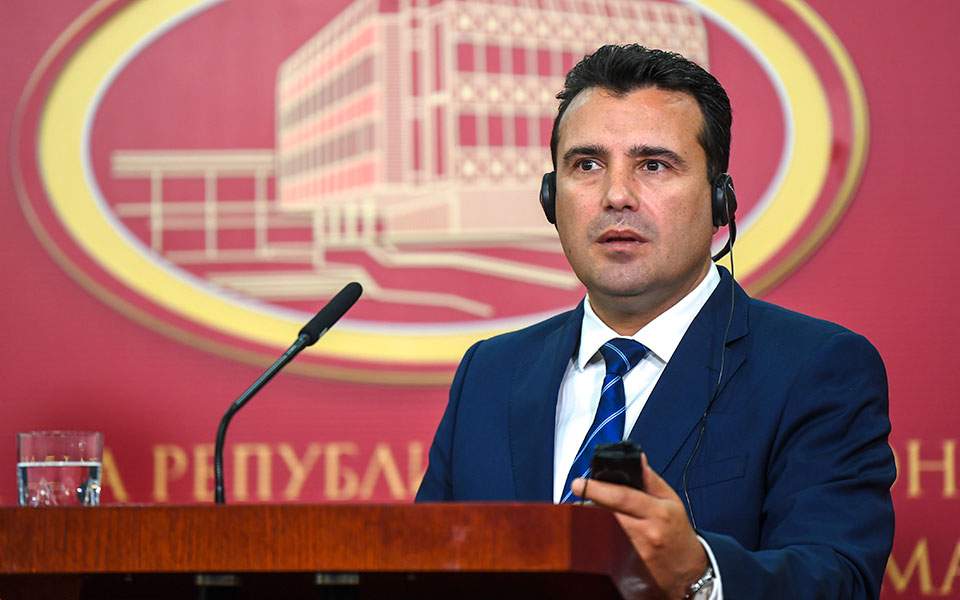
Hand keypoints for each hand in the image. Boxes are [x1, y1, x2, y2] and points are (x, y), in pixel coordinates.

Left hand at [572, 453, 706, 598]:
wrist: (688, 572)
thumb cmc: (678, 534)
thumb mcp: (672, 501)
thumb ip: (650, 480)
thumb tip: (637, 459)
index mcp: (658, 513)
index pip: (622, 497)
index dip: (597, 488)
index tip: (578, 483)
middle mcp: (646, 533)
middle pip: (607, 513)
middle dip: (590, 501)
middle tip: (580, 492)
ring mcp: (634, 552)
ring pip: (601, 529)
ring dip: (591, 517)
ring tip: (590, 508)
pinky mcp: (625, 566)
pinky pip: (603, 545)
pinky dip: (597, 533)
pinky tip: (598, 528)